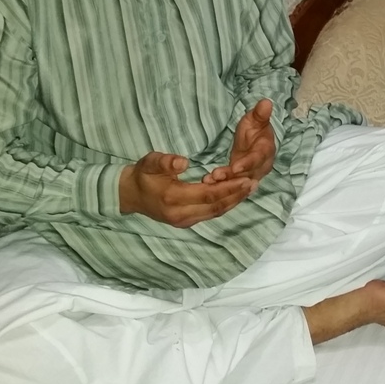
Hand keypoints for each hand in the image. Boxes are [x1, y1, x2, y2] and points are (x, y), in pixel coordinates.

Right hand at [119, 151, 254, 227]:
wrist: (130, 195)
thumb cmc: (142, 175)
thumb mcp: (149, 162)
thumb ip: (165, 162)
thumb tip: (183, 161)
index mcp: (173, 199)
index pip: (208, 195)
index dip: (228, 187)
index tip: (246, 178)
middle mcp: (181, 214)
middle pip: (216, 206)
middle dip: (236, 195)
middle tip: (254, 183)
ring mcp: (184, 221)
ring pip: (215, 213)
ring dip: (234, 201)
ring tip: (250, 188)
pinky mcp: (186, 222)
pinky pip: (210, 214)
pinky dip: (225, 205)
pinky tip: (236, 195)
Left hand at [202, 99, 276, 184]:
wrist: (254, 140)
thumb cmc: (255, 128)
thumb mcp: (256, 119)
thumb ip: (260, 114)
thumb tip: (266, 102)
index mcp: (266, 151)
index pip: (258, 159)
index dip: (247, 163)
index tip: (235, 167)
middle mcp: (261, 166)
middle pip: (247, 174)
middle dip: (231, 176)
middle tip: (215, 175)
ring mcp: (251, 175)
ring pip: (238, 182)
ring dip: (224, 182)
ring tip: (209, 179)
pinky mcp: (241, 180)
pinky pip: (231, 184)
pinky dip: (219, 184)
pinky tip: (207, 181)